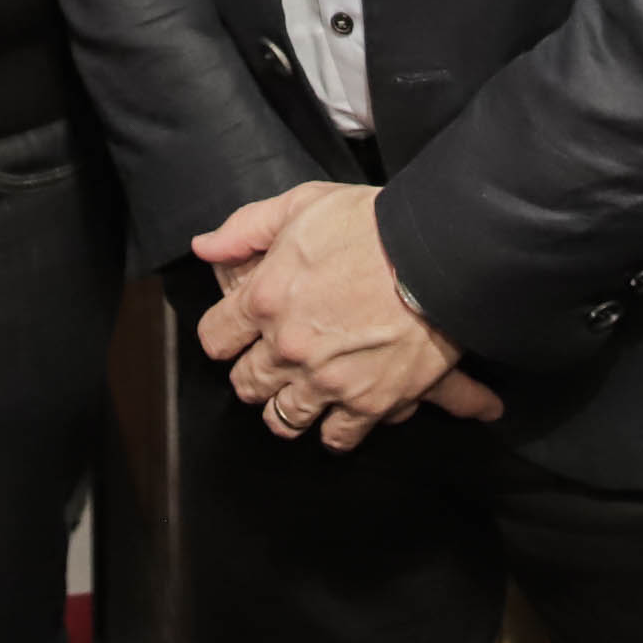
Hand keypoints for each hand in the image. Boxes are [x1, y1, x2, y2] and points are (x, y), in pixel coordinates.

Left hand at [193, 183, 501, 449]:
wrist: (436, 255)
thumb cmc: (372, 225)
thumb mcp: (301, 204)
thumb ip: (246, 228)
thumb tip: (205, 247)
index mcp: (264, 300)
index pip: (215, 339)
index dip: (225, 335)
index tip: (239, 333)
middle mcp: (288, 349)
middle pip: (247, 385)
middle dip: (257, 372)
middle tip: (276, 360)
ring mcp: (327, 381)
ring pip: (283, 418)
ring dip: (290, 405)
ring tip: (304, 390)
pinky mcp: (369, 403)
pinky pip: (336, 437)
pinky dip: (337, 428)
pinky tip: (343, 412)